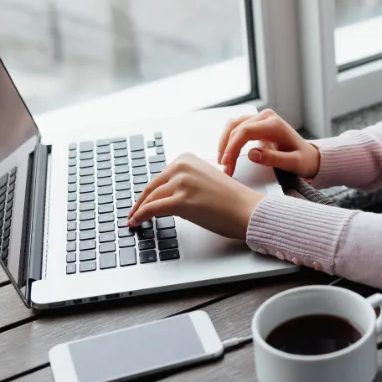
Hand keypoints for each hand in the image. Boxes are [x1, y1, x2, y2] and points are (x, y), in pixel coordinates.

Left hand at [127, 152, 264, 239]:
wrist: (247, 210)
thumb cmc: (232, 200)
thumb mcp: (205, 180)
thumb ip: (186, 181)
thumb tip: (167, 195)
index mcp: (188, 159)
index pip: (160, 176)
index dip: (149, 191)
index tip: (142, 200)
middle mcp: (183, 166)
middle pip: (152, 186)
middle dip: (141, 201)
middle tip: (134, 211)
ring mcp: (181, 183)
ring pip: (150, 198)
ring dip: (139, 210)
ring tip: (135, 219)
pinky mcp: (181, 201)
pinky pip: (152, 209)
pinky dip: (141, 216)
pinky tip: (137, 222)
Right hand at [216, 108, 320, 177]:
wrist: (309, 155)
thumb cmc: (303, 159)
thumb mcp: (293, 163)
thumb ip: (274, 159)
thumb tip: (252, 154)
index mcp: (275, 124)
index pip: (246, 131)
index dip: (233, 147)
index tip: (228, 163)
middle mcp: (266, 117)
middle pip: (237, 128)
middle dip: (227, 149)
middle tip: (225, 168)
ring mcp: (260, 118)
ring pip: (233, 125)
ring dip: (224, 142)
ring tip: (222, 161)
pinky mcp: (256, 123)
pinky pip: (236, 127)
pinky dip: (228, 139)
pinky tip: (226, 152)